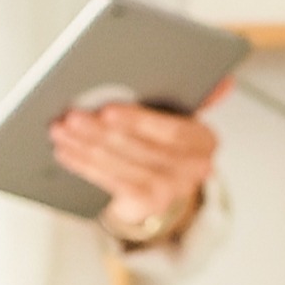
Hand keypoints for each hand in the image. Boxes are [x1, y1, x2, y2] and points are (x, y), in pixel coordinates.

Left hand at [44, 92, 215, 244]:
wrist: (163, 183)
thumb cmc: (164, 137)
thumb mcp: (179, 112)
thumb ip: (193, 94)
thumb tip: (223, 80)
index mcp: (205, 139)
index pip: (174, 130)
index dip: (139, 121)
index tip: (108, 110)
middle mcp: (195, 168)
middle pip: (141, 148)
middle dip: (102, 131)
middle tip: (72, 116)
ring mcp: (172, 190)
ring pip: (121, 165)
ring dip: (86, 147)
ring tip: (61, 130)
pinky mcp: (148, 204)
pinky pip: (110, 182)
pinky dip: (84, 165)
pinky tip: (66, 151)